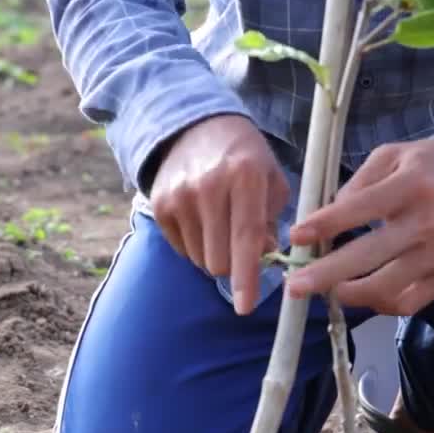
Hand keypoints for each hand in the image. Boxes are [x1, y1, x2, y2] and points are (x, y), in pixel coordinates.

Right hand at [150, 114, 288, 314]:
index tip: (245, 307)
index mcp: (245, 176)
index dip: (247, 276)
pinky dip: (196, 245)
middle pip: (220, 260)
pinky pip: (182, 249)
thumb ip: (273, 221)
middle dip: (235, 266)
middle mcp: (208, 186)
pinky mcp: (159, 205)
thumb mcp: (271, 179)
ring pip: (200, 259)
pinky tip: (202, 220)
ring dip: (215, 255)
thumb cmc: (244, 157)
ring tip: (220, 225)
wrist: (195, 125)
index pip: (246, 237)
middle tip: (242, 248)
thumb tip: (265, 258)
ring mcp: (179, 196)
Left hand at [284, 135, 433, 315]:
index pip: (359, 209)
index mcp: (409, 186)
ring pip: (385, 288)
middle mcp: (424, 223)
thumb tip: (326, 216)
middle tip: (294, 287)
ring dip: (349, 294)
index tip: (297, 237)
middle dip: (325, 275)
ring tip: (328, 289)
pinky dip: (380, 304)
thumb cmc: (432, 164)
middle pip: (367, 257)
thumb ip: (358, 182)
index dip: (324, 225)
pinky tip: (363, 294)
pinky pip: (408, 303)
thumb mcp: (394, 155)